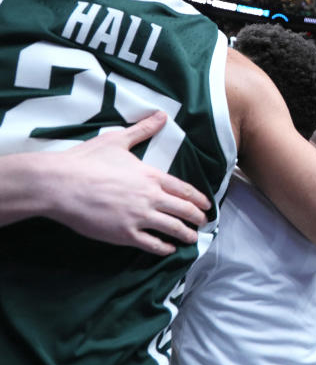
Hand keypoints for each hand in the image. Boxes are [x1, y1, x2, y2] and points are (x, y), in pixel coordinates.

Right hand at [48, 111, 210, 255]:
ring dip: (185, 235)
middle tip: (205, 222)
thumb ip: (143, 130)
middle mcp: (150, 197)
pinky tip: (169, 249)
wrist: (61, 184)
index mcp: (151, 176)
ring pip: (172, 228)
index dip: (198, 198)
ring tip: (192, 238)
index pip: (184, 189)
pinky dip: (164, 248)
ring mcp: (138, 217)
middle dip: (197, 217)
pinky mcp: (124, 234)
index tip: (207, 204)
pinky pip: (151, 244)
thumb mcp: (118, 140)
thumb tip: (161, 115)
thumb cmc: (87, 160)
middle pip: (183, 210)